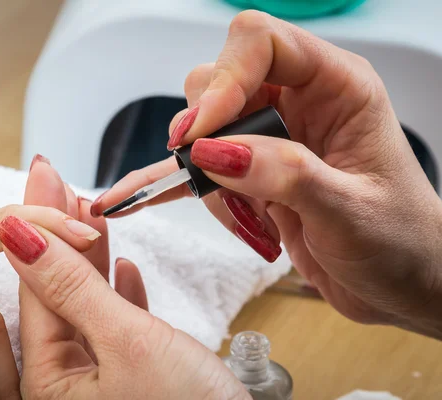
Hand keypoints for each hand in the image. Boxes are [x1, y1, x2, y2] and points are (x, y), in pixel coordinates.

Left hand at [0, 157, 248, 399]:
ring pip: (89, 304)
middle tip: (59, 179)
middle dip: (62, 233)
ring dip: (91, 257)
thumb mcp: (126, 342)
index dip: (40, 226)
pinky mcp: (137, 377)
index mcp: (49, 382)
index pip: (36, 287)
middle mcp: (68, 384)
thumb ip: (73, 288)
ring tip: (90, 208)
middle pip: (58, 292)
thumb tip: (19, 237)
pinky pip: (119, 327)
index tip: (43, 176)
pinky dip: (121, 295)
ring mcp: (102, 380)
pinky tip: (122, 267)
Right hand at [90, 11, 441, 337]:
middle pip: (222, 78)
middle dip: (204, 127)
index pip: (262, 44)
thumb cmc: (400, 242)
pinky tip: (139, 197)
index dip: (225, 80)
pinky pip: (200, 169)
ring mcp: (272, 139)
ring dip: (197, 169)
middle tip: (206, 171)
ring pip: (204, 126)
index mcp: (337, 88)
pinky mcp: (253, 175)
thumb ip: (284, 174)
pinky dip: (171, 183)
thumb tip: (214, 150)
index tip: (202, 134)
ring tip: (235, 216)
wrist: (402, 284)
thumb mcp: (349, 209)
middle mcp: (299, 103)